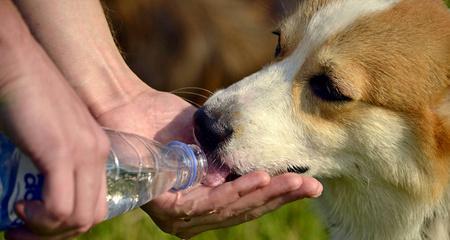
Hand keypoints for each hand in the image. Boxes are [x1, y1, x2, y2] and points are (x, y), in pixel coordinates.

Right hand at [1, 3, 109, 238]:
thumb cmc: (25, 97)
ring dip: (46, 231)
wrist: (16, 64)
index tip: (35, 224)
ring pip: (79, 219)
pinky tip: (19, 208)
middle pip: (92, 217)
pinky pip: (60, 208)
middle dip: (57, 234)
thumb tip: (38, 192)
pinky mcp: (61, 152)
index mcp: (97, 151)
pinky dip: (40, 219)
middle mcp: (97, 154)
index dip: (67, 223)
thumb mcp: (48, 135)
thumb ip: (53, 161)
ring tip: (17, 222)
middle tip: (22, 233)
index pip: (97, 204)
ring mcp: (83, 153)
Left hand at [95, 83, 322, 238]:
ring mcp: (178, 216)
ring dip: (264, 194)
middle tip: (310, 186)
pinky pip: (208, 203)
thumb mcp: (211, 144)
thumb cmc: (167, 124)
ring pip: (230, 209)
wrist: (129, 107)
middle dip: (279, 197)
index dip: (277, 196)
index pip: (246, 204)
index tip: (307, 184)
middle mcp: (191, 216)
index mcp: (203, 202)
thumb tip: (265, 169)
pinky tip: (260, 178)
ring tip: (291, 181)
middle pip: (242, 211)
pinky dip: (236, 191)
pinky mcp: (165, 207)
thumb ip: (233, 161)